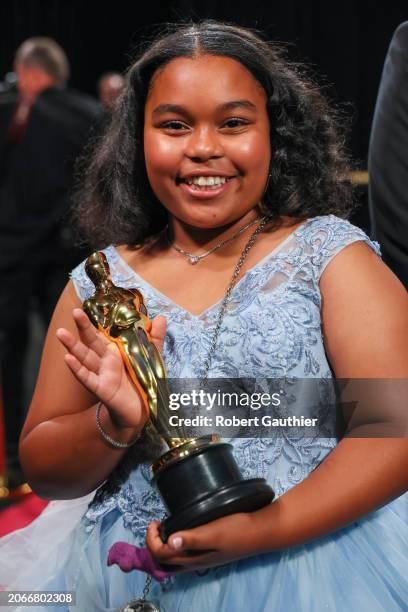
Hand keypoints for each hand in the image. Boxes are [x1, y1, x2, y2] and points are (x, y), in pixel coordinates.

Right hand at [56, 308, 166, 428]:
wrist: (143, 411)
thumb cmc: (144, 382)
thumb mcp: (153, 358)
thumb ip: (155, 338)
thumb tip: (162, 317)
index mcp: (116, 351)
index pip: (103, 333)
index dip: (96, 321)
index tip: (88, 306)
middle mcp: (106, 361)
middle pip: (91, 341)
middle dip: (83, 327)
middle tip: (75, 312)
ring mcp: (102, 374)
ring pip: (85, 357)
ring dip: (73, 346)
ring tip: (61, 333)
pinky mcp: (102, 389)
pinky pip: (88, 378)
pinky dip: (78, 369)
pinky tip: (68, 359)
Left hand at [146, 512, 259, 573]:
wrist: (260, 532)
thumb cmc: (238, 529)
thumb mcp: (214, 532)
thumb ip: (193, 538)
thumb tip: (170, 542)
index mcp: (194, 559)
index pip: (162, 555)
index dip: (152, 541)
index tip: (156, 522)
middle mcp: (196, 562)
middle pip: (165, 561)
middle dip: (154, 544)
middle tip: (157, 524)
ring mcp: (204, 558)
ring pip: (175, 559)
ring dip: (164, 545)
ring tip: (166, 526)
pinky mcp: (210, 551)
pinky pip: (186, 553)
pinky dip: (176, 544)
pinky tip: (182, 531)